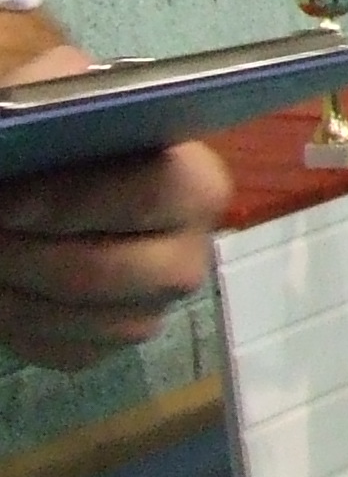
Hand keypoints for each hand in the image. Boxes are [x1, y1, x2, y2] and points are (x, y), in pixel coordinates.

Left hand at [0, 140, 233, 370]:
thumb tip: (27, 159)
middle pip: (98, 271)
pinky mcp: (114, 345)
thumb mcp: (79, 127)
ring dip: (10, 291)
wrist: (80, 201)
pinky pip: (59, 349)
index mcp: (198, 189)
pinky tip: (2, 286)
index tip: (6, 201)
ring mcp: (153, 308)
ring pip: (72, 318)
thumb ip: (63, 134)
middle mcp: (188, 257)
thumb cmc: (82, 154)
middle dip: (22, 255)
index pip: (144, 198)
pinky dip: (17, 323)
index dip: (67, 203)